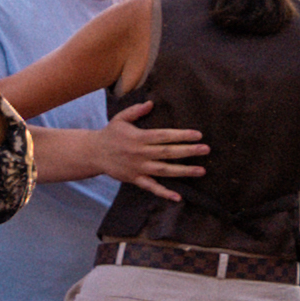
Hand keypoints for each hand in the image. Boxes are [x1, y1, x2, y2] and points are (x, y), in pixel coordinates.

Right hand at [33, 117, 205, 187]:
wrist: (93, 153)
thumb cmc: (110, 134)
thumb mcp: (120, 118)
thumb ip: (136, 111)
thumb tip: (151, 103)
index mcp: (138, 137)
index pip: (164, 136)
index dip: (181, 135)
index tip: (198, 135)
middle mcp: (140, 153)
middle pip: (167, 152)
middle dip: (188, 151)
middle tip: (206, 150)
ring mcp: (138, 168)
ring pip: (164, 170)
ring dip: (183, 171)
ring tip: (201, 171)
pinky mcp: (135, 179)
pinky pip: (151, 187)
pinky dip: (163, 193)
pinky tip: (177, 197)